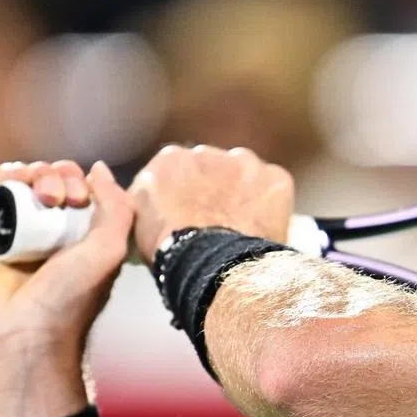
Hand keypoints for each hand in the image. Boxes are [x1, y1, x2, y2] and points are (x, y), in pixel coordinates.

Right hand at [0, 160, 133, 416]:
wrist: (21, 335)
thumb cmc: (71, 298)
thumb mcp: (112, 249)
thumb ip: (118, 206)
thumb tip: (98, 169)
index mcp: (84, 236)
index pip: (86, 189)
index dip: (88, 183)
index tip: (85, 200)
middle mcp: (52, 230)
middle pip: (57, 180)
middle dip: (64, 176)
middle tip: (65, 200)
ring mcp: (19, 230)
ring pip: (28, 181)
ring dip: (39, 174)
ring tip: (45, 198)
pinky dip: (8, 176)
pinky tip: (17, 181)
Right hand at [129, 145, 293, 261]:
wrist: (212, 264)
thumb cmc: (171, 251)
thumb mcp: (140, 221)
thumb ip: (151, 199)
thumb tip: (158, 203)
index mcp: (170, 160)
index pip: (178, 172)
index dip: (186, 193)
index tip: (189, 212)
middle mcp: (208, 152)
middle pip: (213, 169)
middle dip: (216, 188)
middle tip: (218, 219)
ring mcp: (245, 162)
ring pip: (245, 175)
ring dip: (244, 192)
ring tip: (242, 224)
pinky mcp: (275, 177)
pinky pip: (274, 187)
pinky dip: (272, 203)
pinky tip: (263, 225)